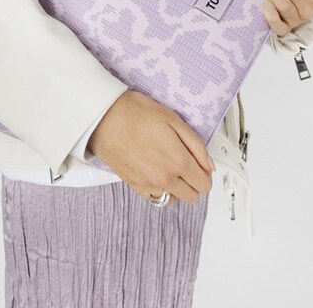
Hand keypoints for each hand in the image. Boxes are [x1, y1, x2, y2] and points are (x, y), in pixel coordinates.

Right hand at [87, 90, 214, 205]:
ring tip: (170, 168)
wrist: (103, 117)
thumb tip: (208, 164)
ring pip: (173, 200)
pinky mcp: (133, 184)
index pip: (204, 183)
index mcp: (178, 161)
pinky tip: (155, 172)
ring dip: (177, 188)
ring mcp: (148, 184)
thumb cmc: (135, 113)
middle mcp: (164, 178)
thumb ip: (196, 145)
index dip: (206, 173)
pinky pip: (154, 198)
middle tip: (187, 164)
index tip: (201, 164)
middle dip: (194, 182)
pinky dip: (159, 190)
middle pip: (192, 196)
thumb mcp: (173, 119)